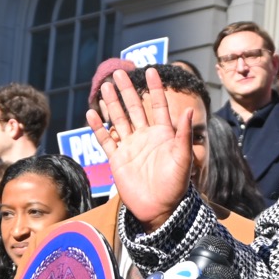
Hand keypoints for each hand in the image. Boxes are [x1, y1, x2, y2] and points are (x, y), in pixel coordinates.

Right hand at [89, 68, 194, 230]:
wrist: (160, 208)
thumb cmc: (176, 185)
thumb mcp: (183, 158)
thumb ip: (184, 135)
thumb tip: (187, 111)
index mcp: (163, 133)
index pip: (158, 105)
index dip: (155, 88)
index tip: (151, 70)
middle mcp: (145, 136)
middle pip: (134, 108)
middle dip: (127, 90)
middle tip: (119, 72)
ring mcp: (130, 146)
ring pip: (118, 119)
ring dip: (111, 103)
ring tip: (105, 86)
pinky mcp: (117, 159)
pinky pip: (105, 140)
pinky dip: (98, 127)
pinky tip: (91, 113)